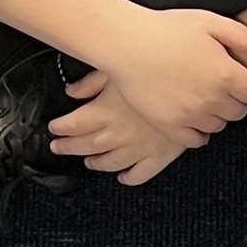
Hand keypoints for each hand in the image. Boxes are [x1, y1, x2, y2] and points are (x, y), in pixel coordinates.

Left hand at [49, 73, 197, 184]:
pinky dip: (129, 178)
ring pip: (110, 163)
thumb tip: (72, 90)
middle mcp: (117, 134)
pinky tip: (123, 177)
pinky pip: (140, 174)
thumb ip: (92, 82)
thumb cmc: (154, 73)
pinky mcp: (158, 156)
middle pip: (85, 146)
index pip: (72, 125)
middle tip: (60, 147)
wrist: (192, 89)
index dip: (60, 128)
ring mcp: (138, 149)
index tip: (54, 128)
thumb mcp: (117, 68)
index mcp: (104, 112)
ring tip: (89, 162)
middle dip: (69, 147)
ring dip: (96, 164)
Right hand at [95, 7, 246, 137]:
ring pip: (218, 126)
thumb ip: (240, 35)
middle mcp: (213, 100)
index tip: (240, 79)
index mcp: (226, 74)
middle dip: (233, 100)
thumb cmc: (165, 30)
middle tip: (219, 86)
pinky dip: (197, 133)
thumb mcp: (208, 21)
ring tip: (202, 99)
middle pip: (238, 111)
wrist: (127, 45)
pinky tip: (192, 119)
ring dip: (215, 115)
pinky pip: (195, 140)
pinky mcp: (171, 126)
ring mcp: (192, 116)